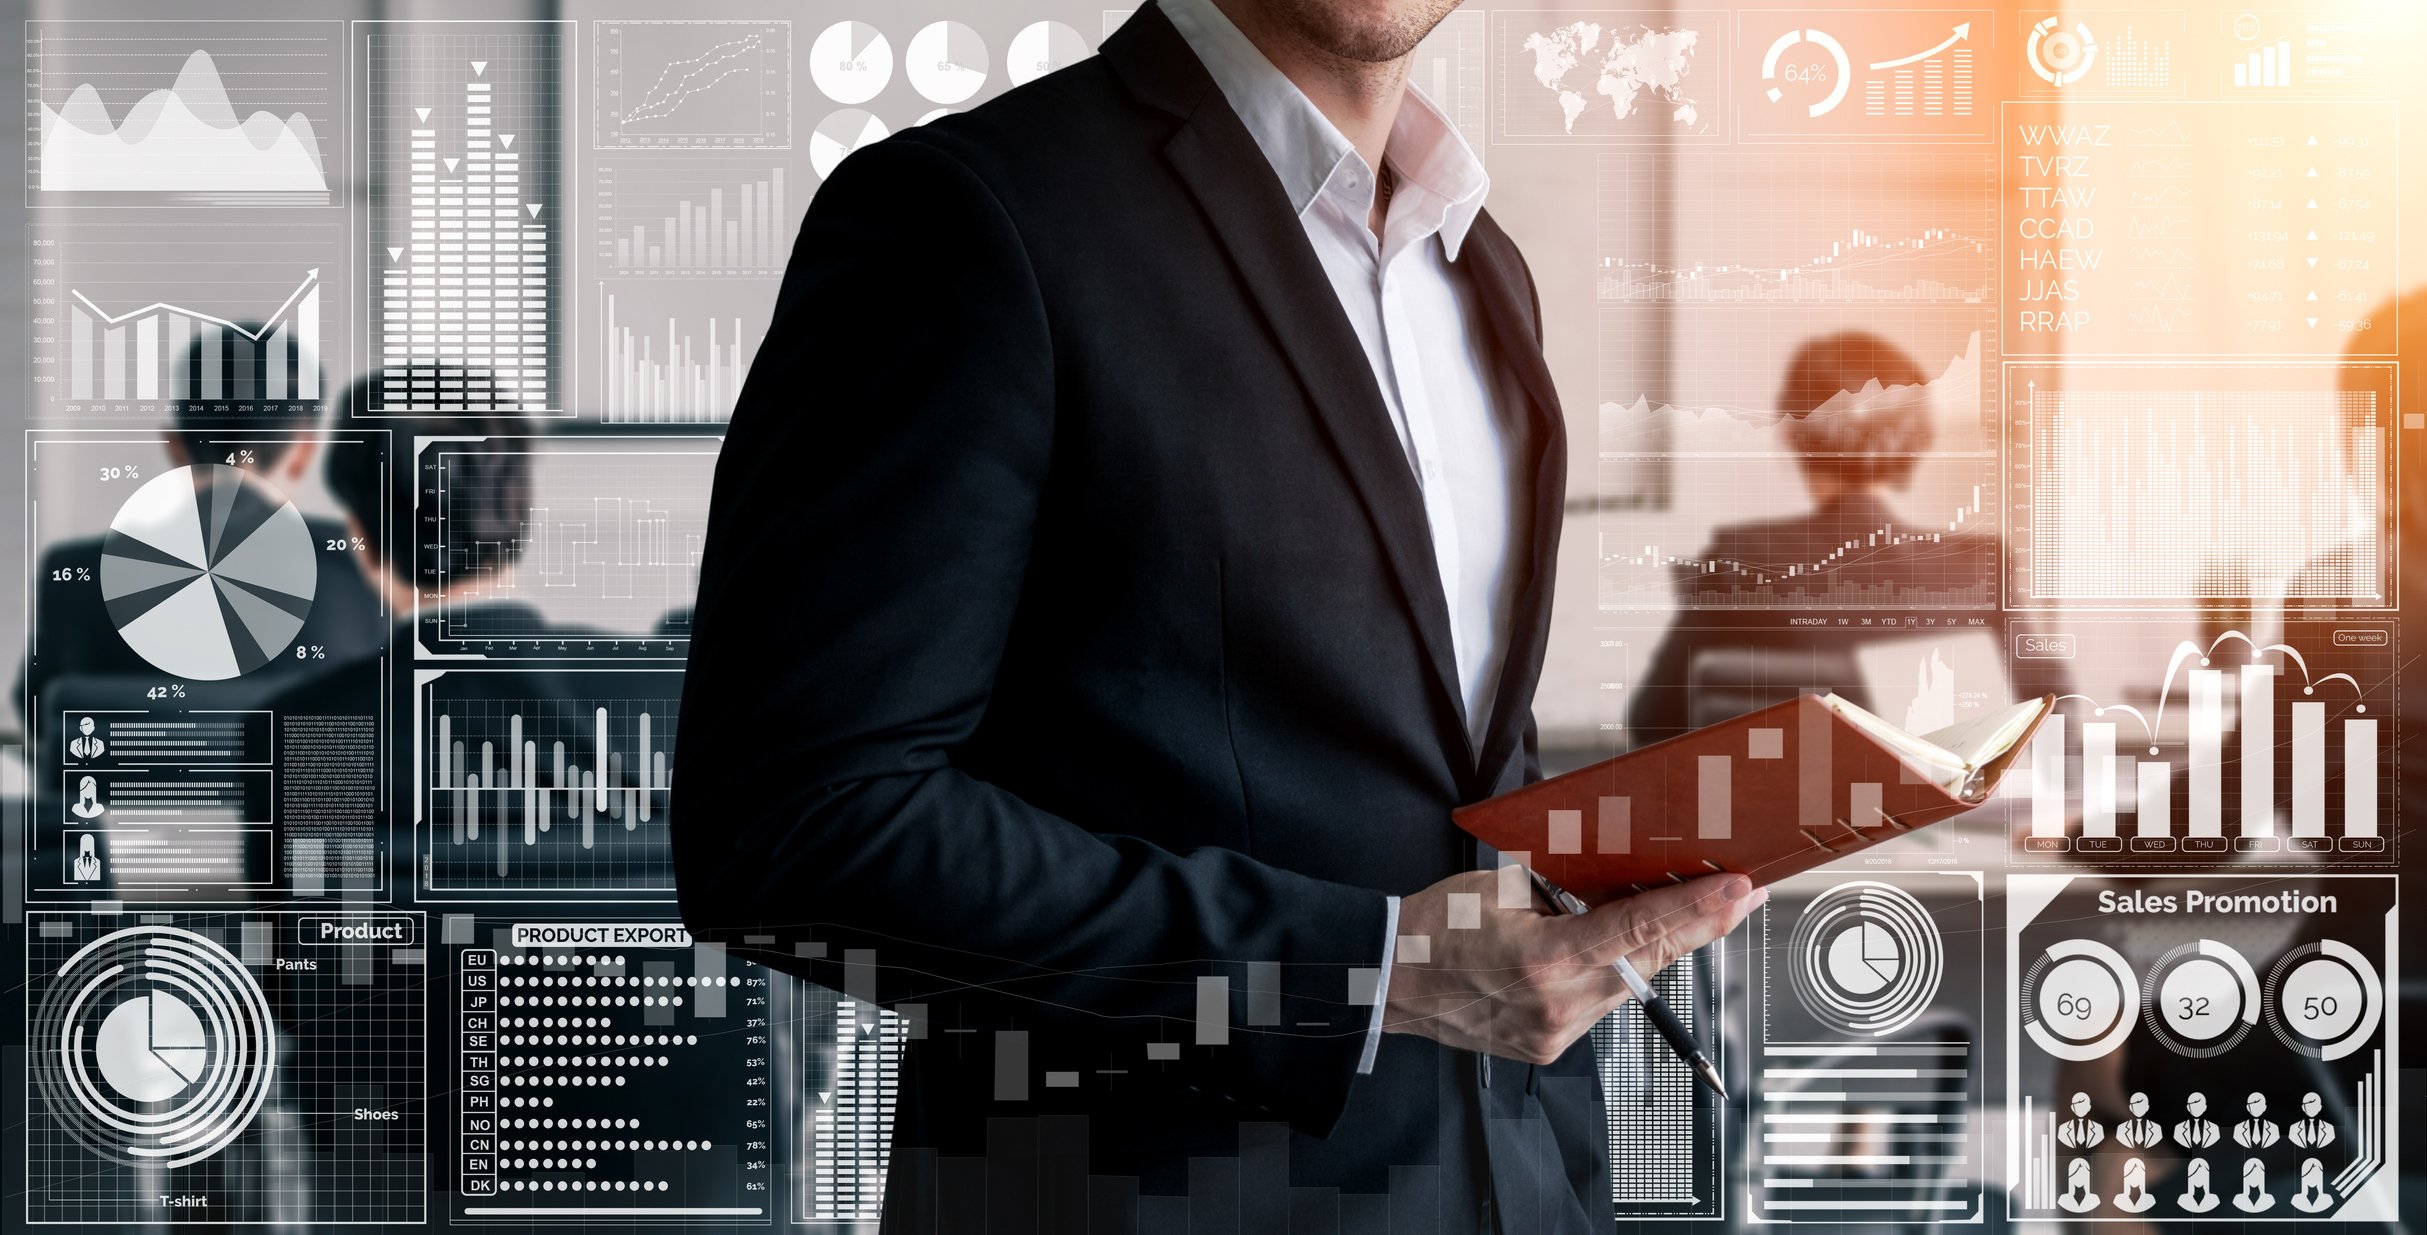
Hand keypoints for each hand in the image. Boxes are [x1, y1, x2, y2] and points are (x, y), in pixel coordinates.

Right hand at [1381, 868, 1764, 1063]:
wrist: (1389, 982)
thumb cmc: (1432, 929)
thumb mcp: (1499, 885)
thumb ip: (1561, 887)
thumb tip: (1609, 881)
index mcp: (1544, 957)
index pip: (1639, 930)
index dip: (1695, 910)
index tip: (1736, 891)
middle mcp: (1556, 1003)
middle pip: (1648, 963)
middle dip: (1692, 927)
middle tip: (1734, 897)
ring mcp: (1554, 1032)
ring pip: (1626, 986)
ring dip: (1647, 952)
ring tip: (1659, 915)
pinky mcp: (1548, 1047)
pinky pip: (1597, 1005)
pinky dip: (1605, 977)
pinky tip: (1597, 953)